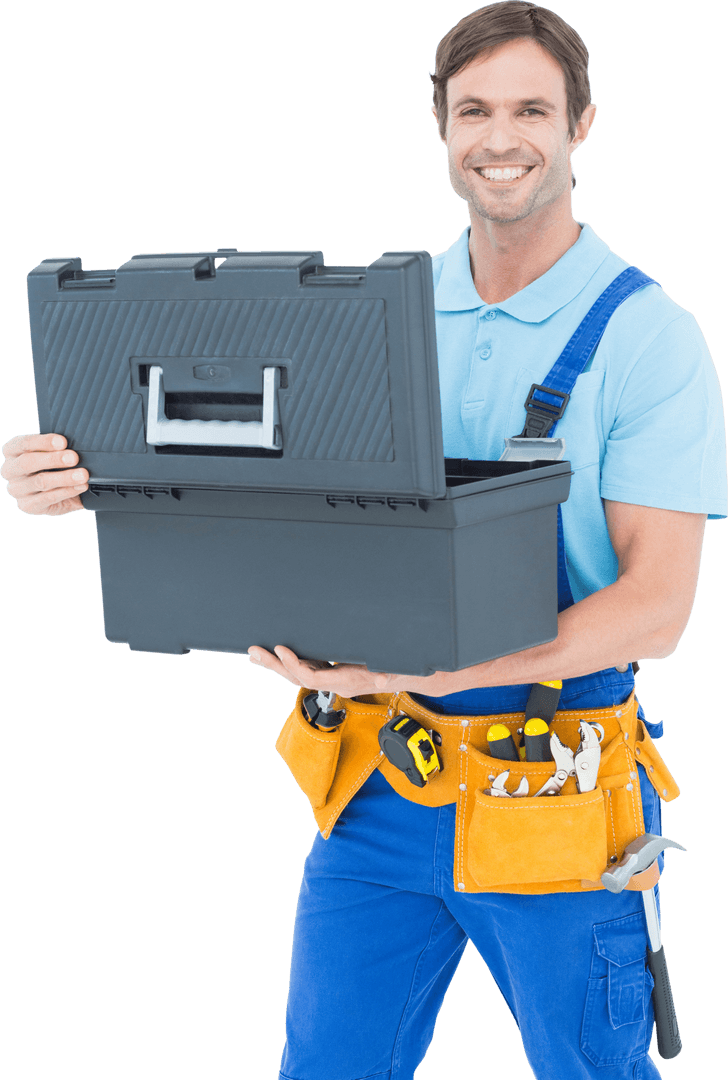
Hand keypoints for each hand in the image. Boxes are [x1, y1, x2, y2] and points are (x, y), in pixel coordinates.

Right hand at [1, 433, 88, 515]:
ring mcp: (16, 490)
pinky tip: (81, 486)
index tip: (63, 442)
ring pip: (40, 482)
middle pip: (27, 463)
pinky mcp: (27, 506)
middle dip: (53, 459)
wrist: (61, 490)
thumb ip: (58, 448)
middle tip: (74, 458)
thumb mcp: (55, 453)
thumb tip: (75, 446)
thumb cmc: (55, 465)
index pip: (23, 443)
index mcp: (12, 451)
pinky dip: (67, 491)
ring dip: (64, 477)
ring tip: (83, 475)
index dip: (43, 442)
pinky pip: (48, 498)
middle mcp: (10, 470)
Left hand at [247, 645, 415, 698]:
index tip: (281, 649)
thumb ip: (386, 673)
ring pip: (299, 674)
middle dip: (275, 664)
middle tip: (254, 652)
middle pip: (298, 677)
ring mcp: (333, 680)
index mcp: (347, 681)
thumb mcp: (393, 668)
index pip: (313, 677)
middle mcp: (336, 684)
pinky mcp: (333, 673)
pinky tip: (277, 655)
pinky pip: (307, 670)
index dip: (295, 664)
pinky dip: (290, 663)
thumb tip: (383, 679)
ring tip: (256, 654)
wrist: (409, 677)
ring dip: (277, 664)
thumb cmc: (400, 669)